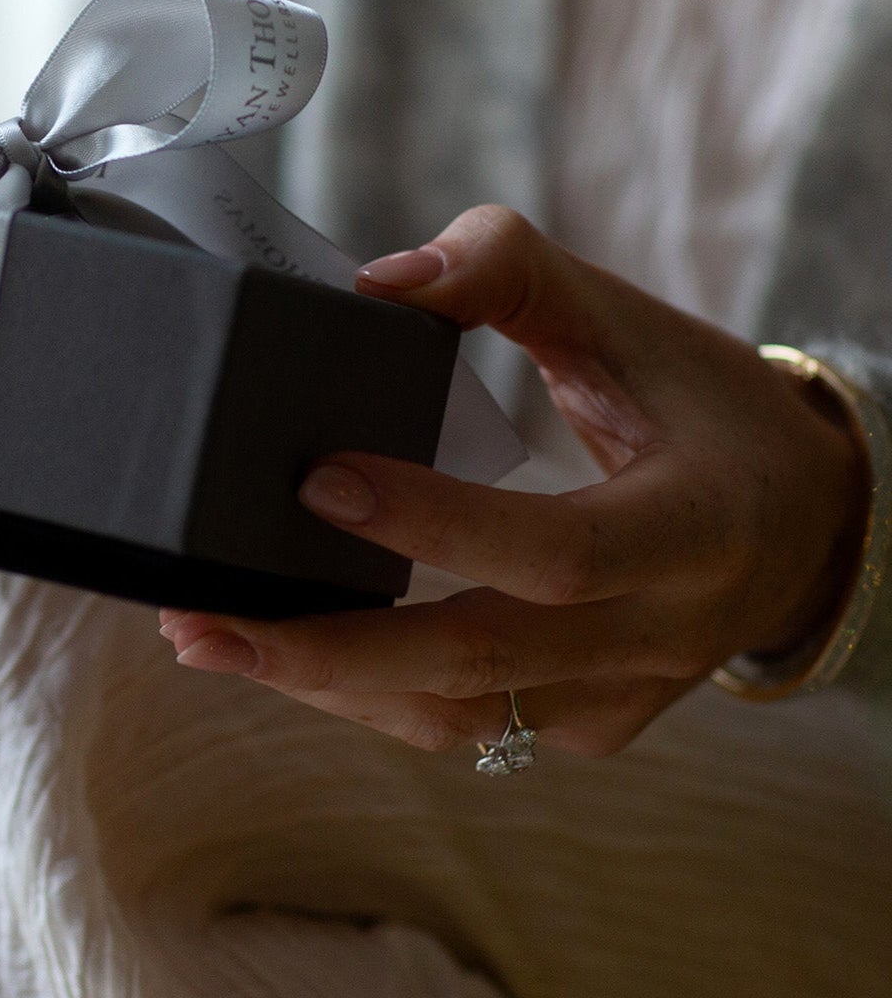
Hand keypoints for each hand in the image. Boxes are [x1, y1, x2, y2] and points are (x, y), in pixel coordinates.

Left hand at [159, 205, 868, 756]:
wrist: (799, 524)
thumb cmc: (704, 408)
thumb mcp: (631, 319)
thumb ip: (512, 272)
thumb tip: (378, 278)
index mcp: (693, 531)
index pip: (554, 551)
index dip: (435, 525)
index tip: (316, 480)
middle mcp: (662, 636)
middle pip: (481, 666)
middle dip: (327, 650)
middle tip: (198, 617)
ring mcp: (625, 698)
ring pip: (460, 718)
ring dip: (324, 686)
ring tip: (206, 638)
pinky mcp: (589, 725)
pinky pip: (469, 725)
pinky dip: (369, 694)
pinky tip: (285, 652)